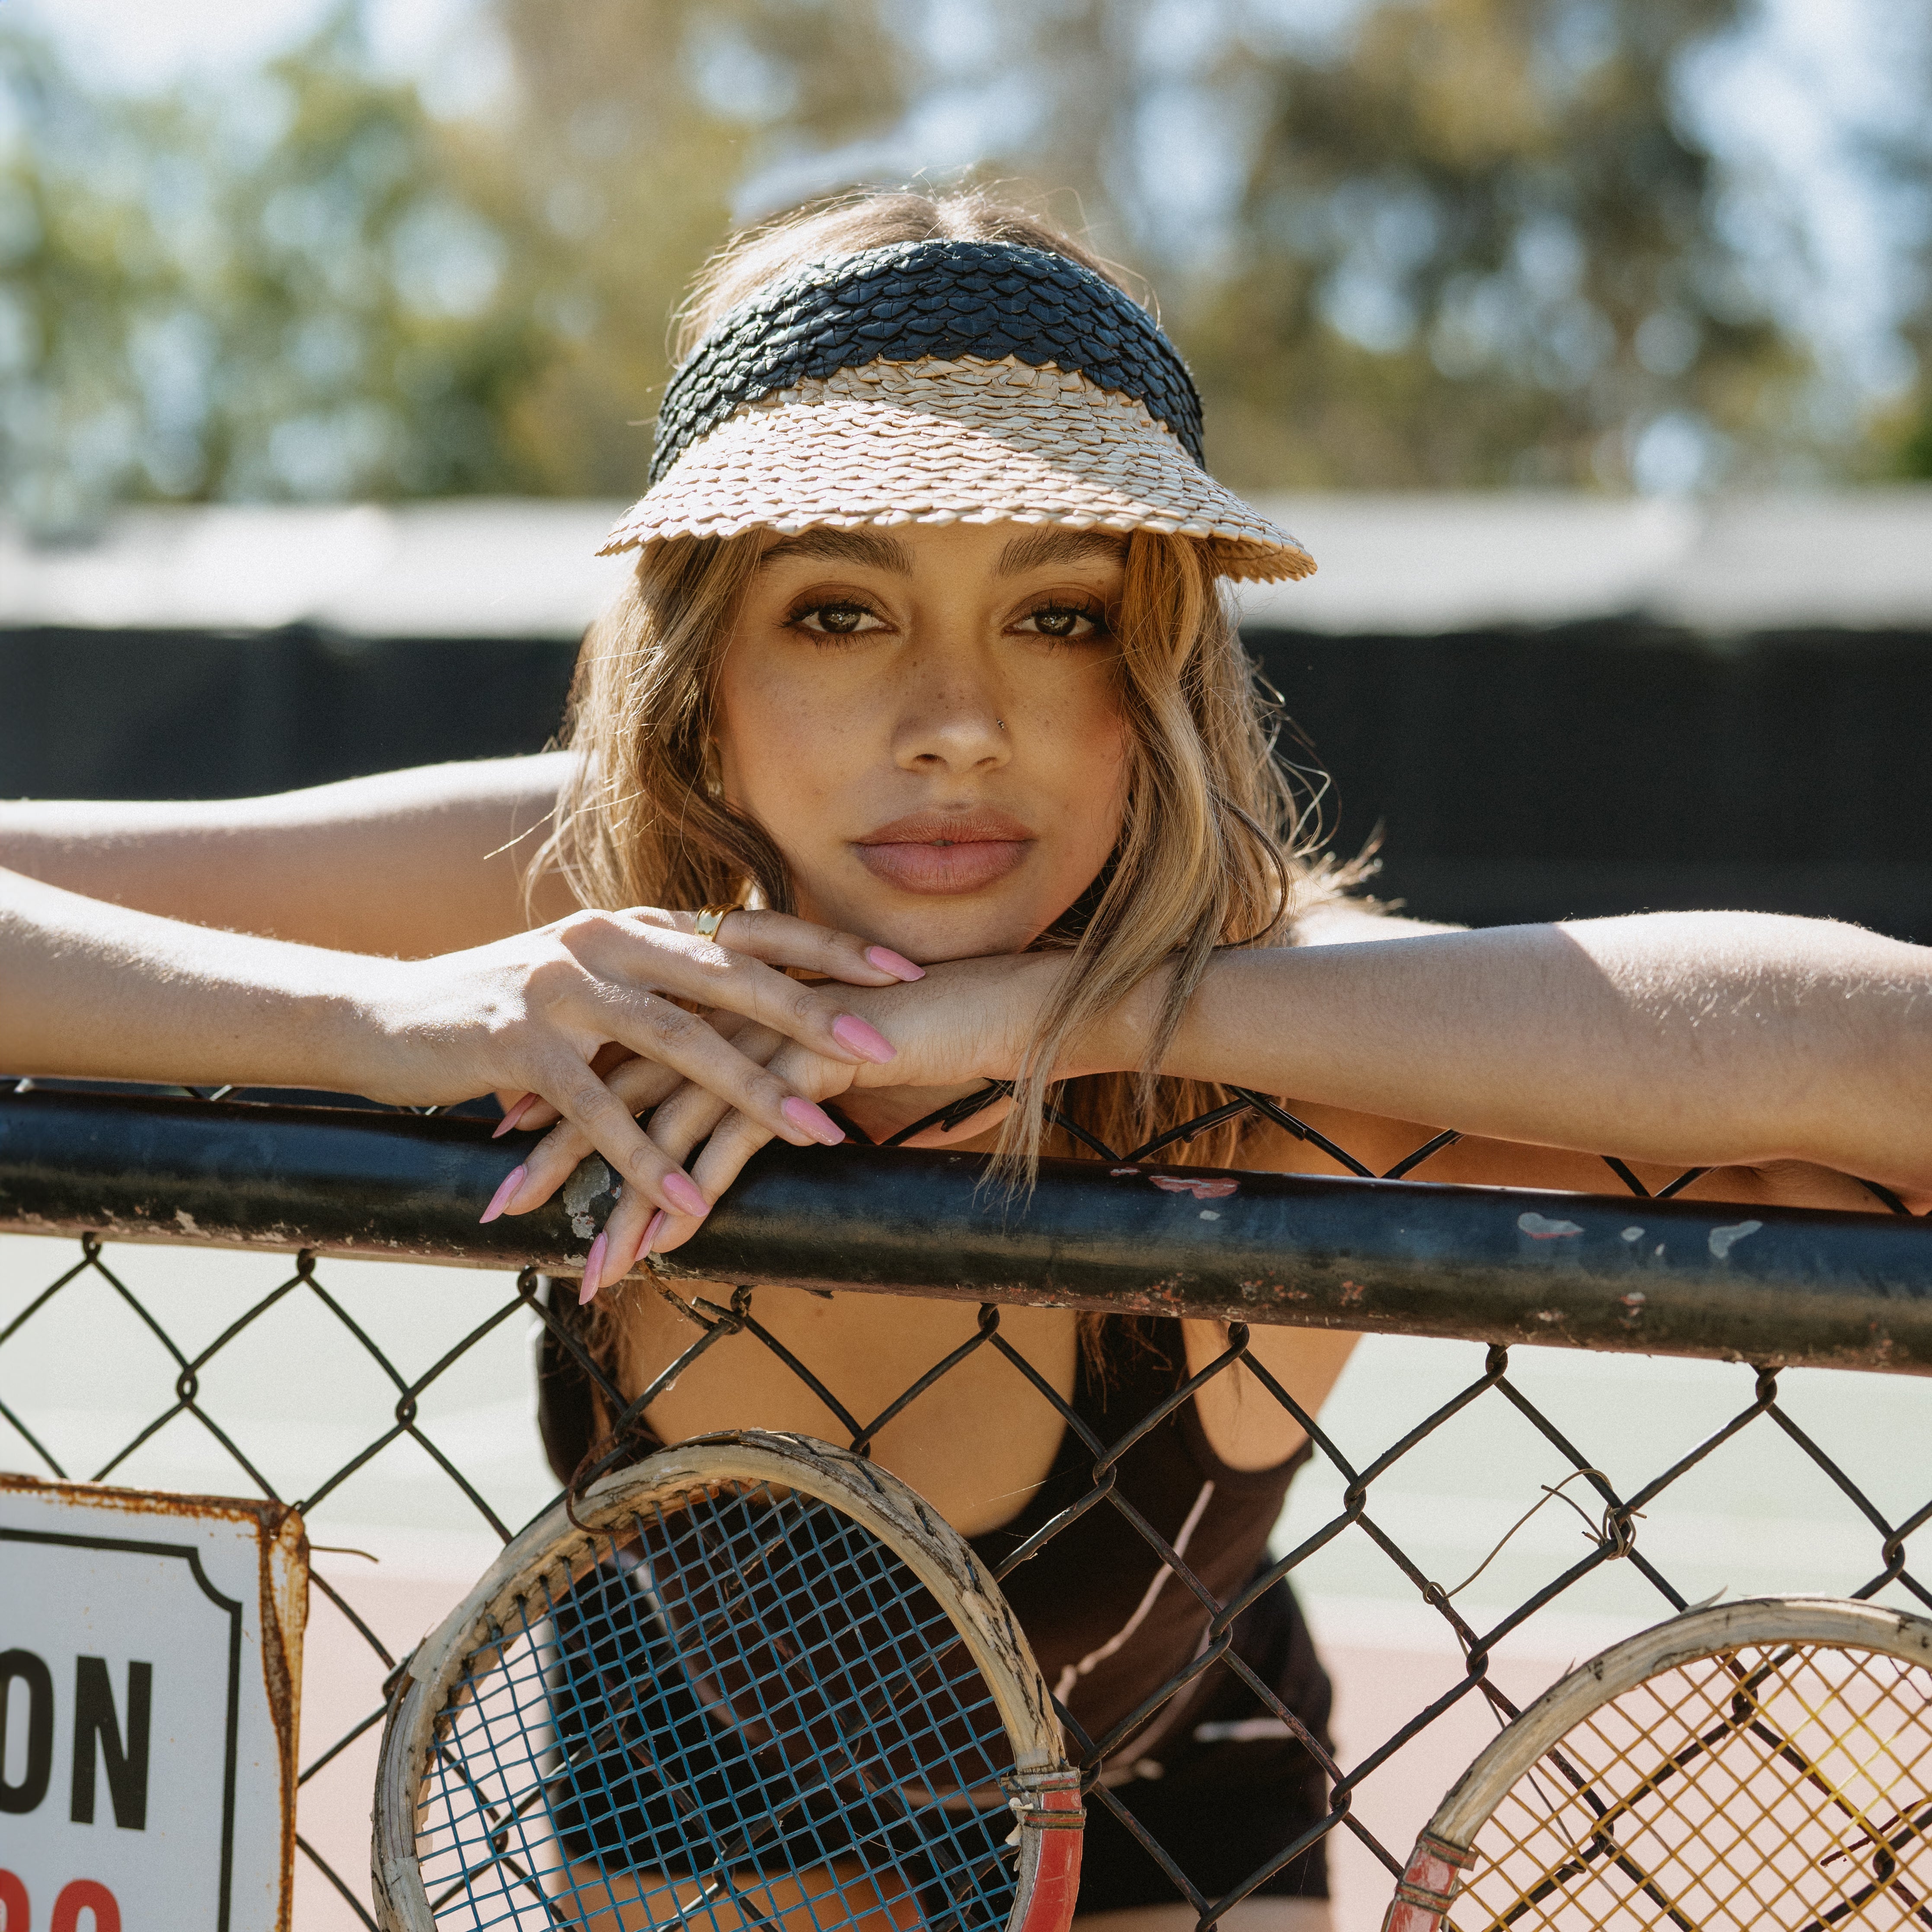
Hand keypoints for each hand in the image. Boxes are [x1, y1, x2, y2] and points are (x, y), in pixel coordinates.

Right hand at [356, 906, 923, 1229]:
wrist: (385, 1014)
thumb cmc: (503, 1007)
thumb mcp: (595, 982)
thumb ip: (665, 986)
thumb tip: (749, 1008)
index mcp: (636, 925)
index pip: (751, 929)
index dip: (829, 948)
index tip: (903, 969)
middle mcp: (607, 941)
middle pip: (731, 976)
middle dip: (815, 1015)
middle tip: (886, 1050)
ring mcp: (563, 988)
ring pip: (677, 1040)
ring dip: (752, 1092)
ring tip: (818, 1133)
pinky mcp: (520, 1043)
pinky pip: (599, 1108)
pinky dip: (647, 1159)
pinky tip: (693, 1201)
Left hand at [504, 950, 1083, 1297]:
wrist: (995, 1004)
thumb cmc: (918, 1036)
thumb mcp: (822, 1064)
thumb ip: (772, 1083)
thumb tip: (739, 1124)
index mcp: (724, 1005)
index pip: (623, 1055)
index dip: (564, 1101)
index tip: (511, 1145)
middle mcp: (730, 1016)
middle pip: (620, 1088)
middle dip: (558, 1153)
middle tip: (500, 1207)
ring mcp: (765, 1040)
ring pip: (668, 1126)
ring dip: (621, 1202)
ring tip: (583, 1265)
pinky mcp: (806, 1069)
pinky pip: (736, 1142)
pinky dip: (697, 1197)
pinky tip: (665, 1248)